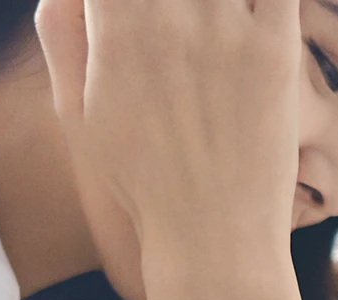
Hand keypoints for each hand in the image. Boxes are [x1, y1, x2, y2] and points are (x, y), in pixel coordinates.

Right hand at [34, 0, 302, 261]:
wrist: (210, 238)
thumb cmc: (140, 184)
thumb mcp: (76, 116)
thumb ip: (61, 34)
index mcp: (115, 29)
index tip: (134, 10)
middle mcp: (168, 16)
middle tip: (175, 19)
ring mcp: (227, 31)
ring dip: (211, 1)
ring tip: (208, 25)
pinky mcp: (277, 52)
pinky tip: (250, 14)